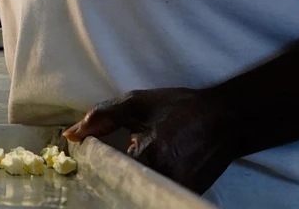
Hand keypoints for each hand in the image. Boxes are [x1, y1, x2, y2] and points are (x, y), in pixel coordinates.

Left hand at [64, 87, 245, 194]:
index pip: (110, 174)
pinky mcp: (184, 195)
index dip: (98, 168)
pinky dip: (145, 185)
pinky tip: (147, 170)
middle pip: (124, 188)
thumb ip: (102, 116)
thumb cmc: (183, 108)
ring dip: (129, 182)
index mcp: (151, 156)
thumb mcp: (139, 104)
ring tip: (135, 162)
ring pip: (137, 193)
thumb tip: (71, 135)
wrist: (227, 120)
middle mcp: (164, 180)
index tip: (93, 159)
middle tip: (114, 161)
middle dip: (114, 178)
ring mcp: (175, 190)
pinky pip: (152, 193)